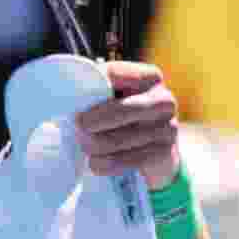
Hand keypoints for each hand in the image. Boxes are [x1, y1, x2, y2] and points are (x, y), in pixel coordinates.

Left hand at [74, 61, 180, 188]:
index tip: (75, 102)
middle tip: (77, 128)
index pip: (115, 75)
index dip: (92, 88)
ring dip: (96, 145)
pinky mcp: (165, 153)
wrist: (153, 147)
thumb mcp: (112, 94)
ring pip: (122, 139)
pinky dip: (108, 163)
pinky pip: (129, 160)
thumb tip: (70, 93)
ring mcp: (168, 127)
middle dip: (95, 122)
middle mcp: (164, 99)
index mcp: (150, 77)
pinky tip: (95, 163)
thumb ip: (96, 88)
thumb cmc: (123, 112)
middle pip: (123, 110)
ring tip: (83, 146)